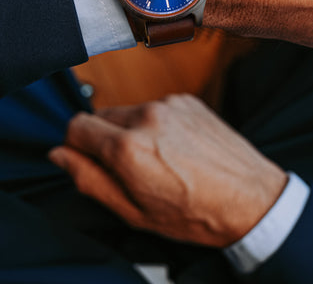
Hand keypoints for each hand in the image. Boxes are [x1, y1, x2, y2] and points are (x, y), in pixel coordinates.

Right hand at [48, 94, 286, 246]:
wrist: (252, 198)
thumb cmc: (196, 213)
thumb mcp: (134, 211)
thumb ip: (90, 179)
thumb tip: (60, 154)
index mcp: (129, 147)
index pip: (76, 125)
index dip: (77, 145)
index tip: (89, 160)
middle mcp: (147, 116)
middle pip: (101, 115)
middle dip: (106, 139)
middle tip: (131, 168)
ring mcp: (170, 104)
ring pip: (129, 110)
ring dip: (133, 130)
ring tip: (160, 159)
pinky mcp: (188, 98)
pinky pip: (156, 106)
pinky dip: (158, 123)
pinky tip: (177, 147)